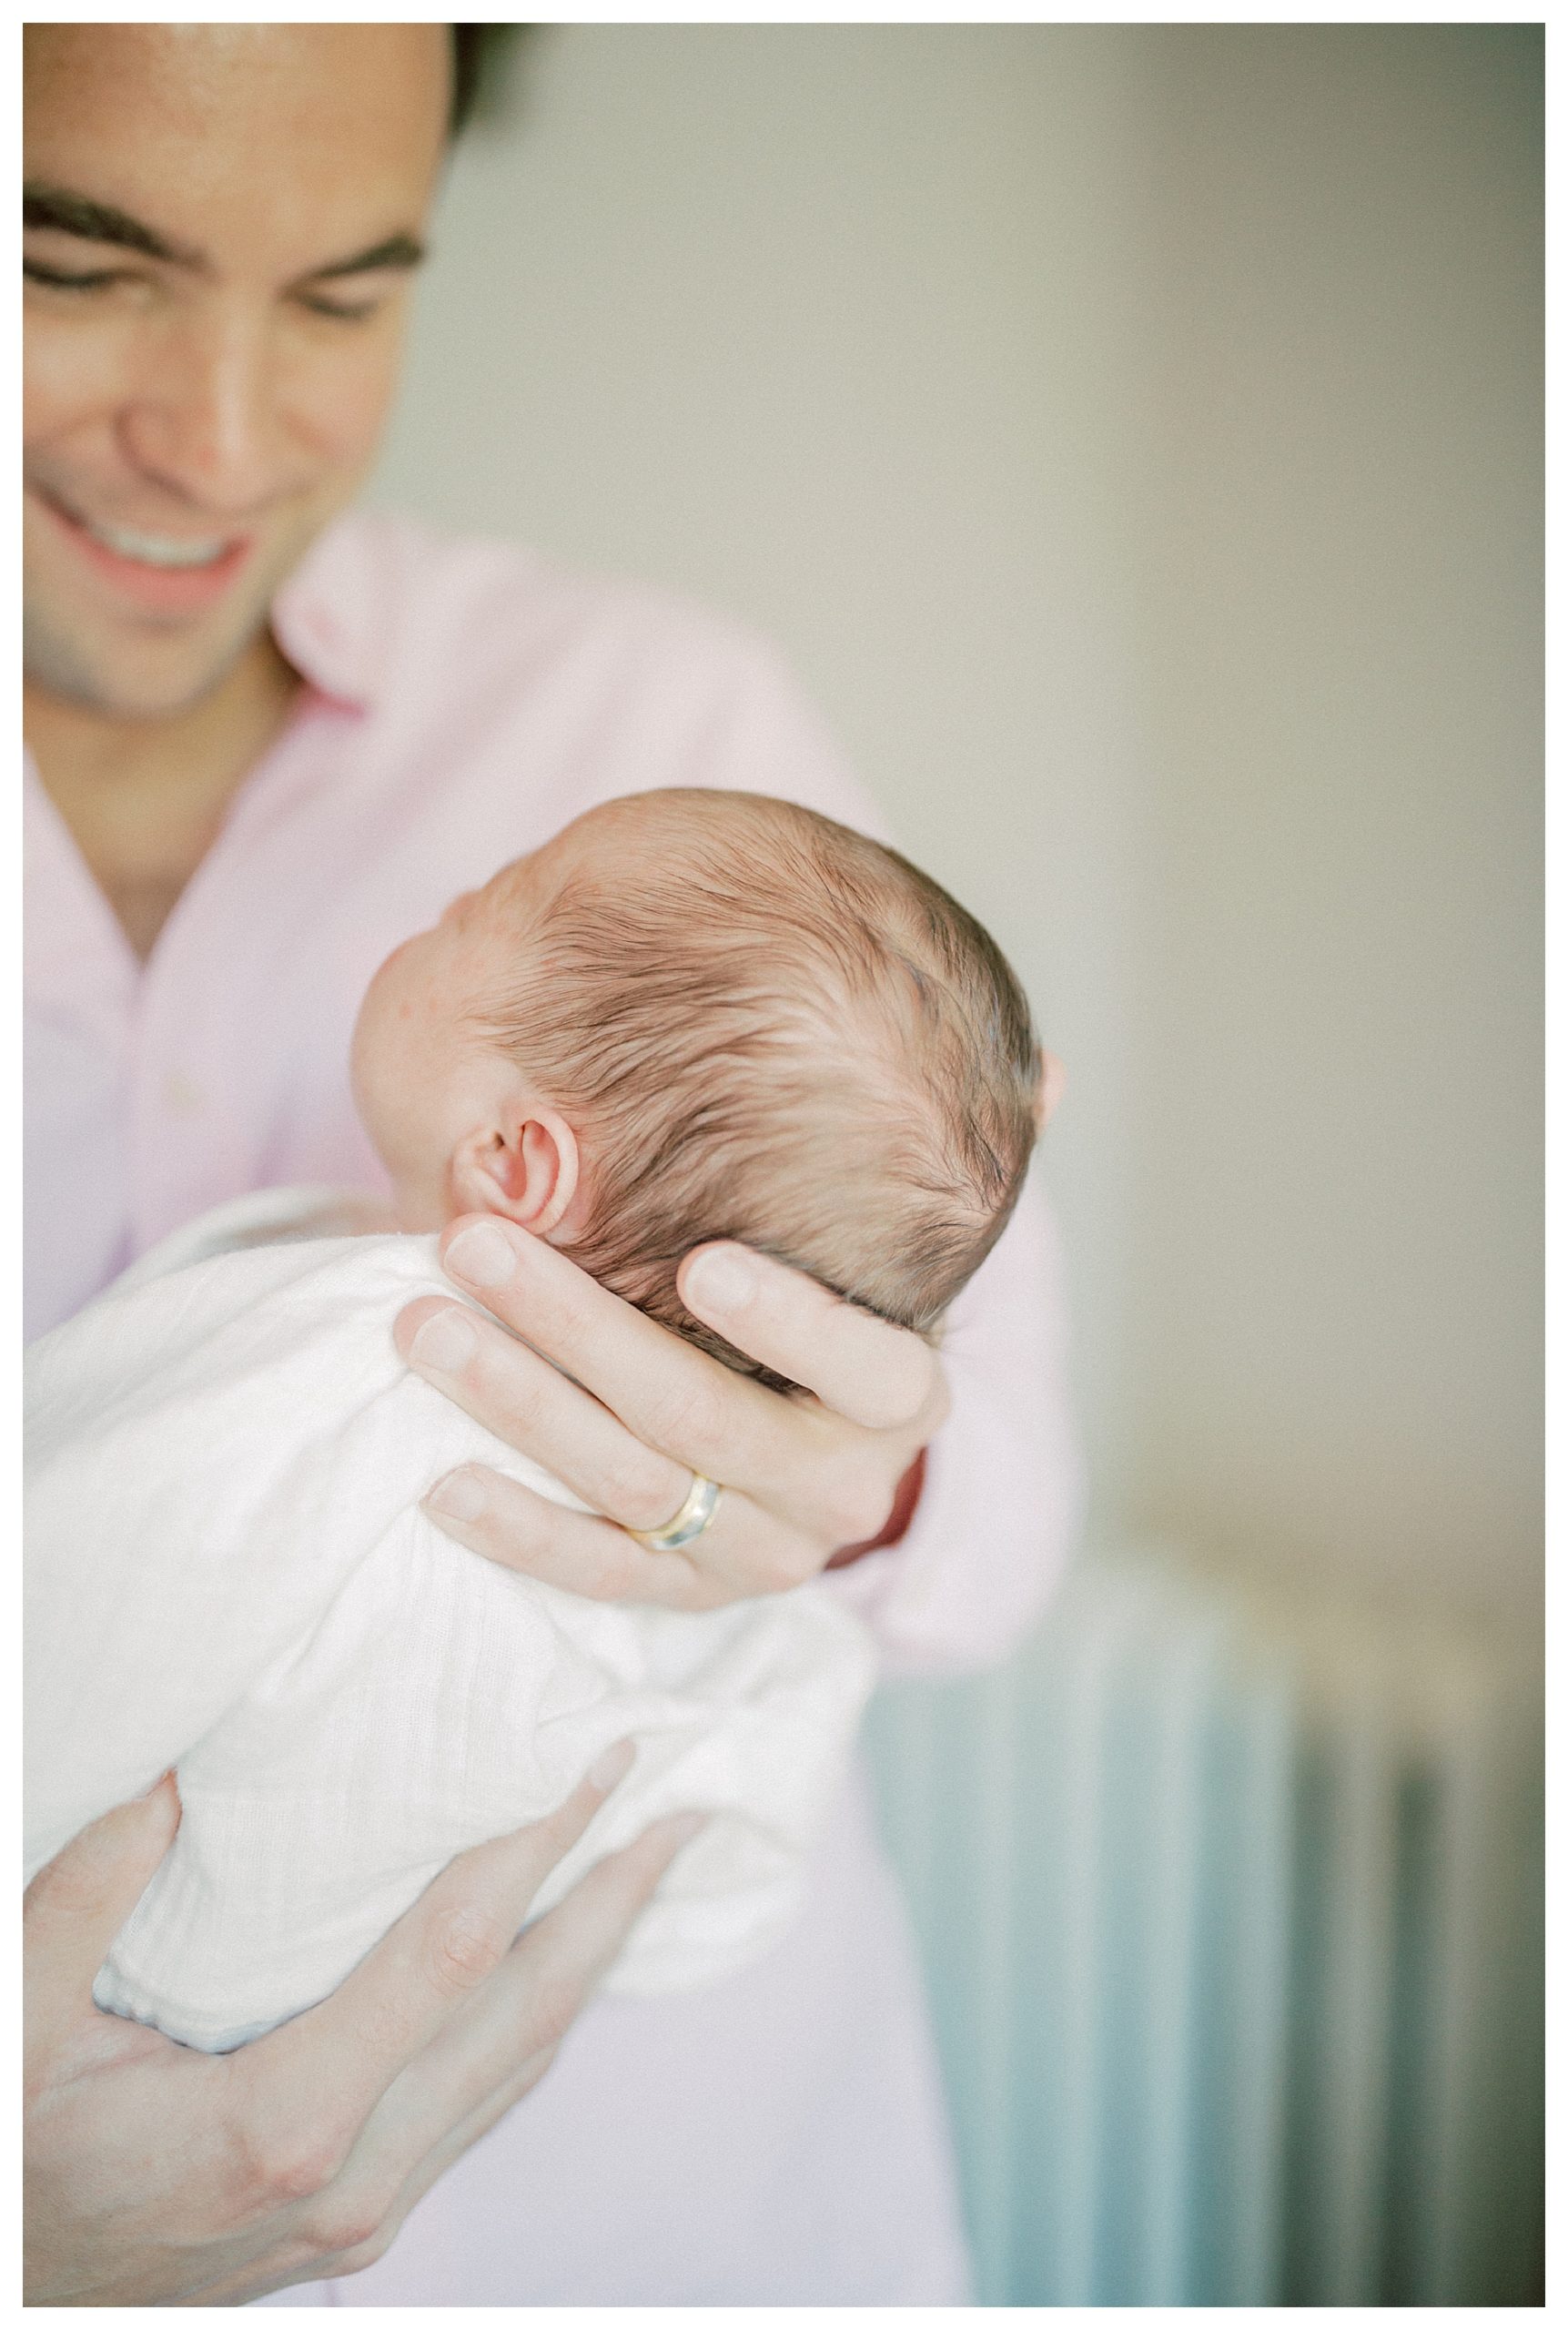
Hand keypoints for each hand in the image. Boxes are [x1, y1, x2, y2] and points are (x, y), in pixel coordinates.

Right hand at [25, 1755, 697, 2305]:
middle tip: (686, 1807)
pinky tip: (562, 1969)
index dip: (533, 1849)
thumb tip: (168, 1765)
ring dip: (594, 1960)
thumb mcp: (15, 2026)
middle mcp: (355, 2180)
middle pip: (523, 2015)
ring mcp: (369, 2214)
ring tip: (651, 1865)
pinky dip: (542, 2020)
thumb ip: (85, 1896)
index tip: (598, 1761)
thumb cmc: (14, 2164)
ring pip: (519, 2067)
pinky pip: (487, 2104)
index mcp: (282, 2124)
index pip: (450, 1955)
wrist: (12, 2302)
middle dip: (611, 1903)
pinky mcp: (365, 2225)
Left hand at [393, 1219, 948, 1609]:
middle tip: (473, 1244)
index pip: (863, 1363)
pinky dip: (518, 1527)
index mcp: (899, 1395)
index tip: (700, 1263)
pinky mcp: (687, 1598)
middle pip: (704, 1414)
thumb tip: (820, 1100)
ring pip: (636, 1486)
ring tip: (428, 1330)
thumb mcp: (809, 1249)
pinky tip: (443, 1479)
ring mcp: (765, 1553)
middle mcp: (845, 1486)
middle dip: (576, 1326)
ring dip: (521, 1404)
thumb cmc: (788, 1299)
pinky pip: (597, 1574)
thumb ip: (770, 1194)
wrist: (796, 1434)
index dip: (786, 1320)